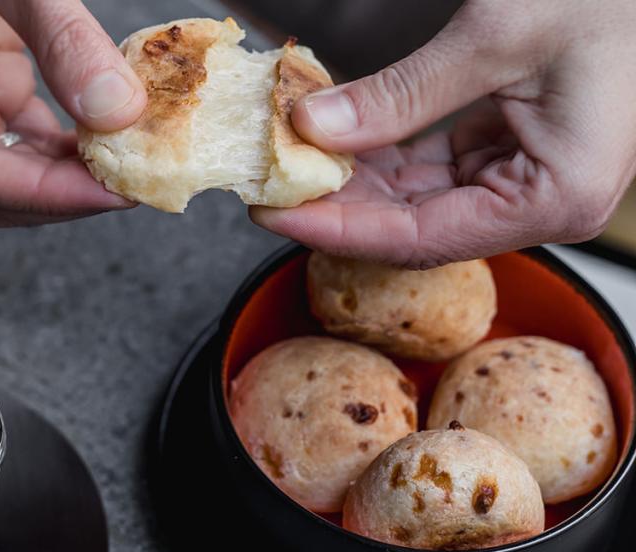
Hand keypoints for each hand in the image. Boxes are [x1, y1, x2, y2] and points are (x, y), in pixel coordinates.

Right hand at [0, 0, 145, 225]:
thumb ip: (59, 35)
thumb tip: (117, 110)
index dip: (47, 193)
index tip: (114, 192)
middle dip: (64, 194)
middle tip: (136, 183)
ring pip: (9, 171)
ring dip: (70, 175)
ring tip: (131, 162)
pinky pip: (23, 138)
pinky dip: (68, 144)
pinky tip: (112, 136)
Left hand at [252, 0, 635, 267]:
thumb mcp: (494, 39)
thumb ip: (400, 94)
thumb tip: (315, 125)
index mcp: (556, 198)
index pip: (419, 236)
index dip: (336, 227)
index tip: (273, 213)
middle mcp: (544, 203)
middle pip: (414, 225)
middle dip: (338, 204)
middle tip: (270, 185)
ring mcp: (528, 180)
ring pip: (419, 199)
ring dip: (356, 179)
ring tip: (294, 160)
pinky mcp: (514, 153)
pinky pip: (435, 169)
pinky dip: (386, 154)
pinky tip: (339, 140)